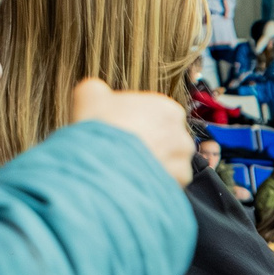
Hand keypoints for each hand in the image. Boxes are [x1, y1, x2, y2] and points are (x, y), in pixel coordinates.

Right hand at [71, 78, 194, 182]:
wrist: (105, 163)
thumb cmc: (101, 126)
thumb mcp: (90, 95)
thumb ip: (98, 90)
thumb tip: (97, 91)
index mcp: (166, 108)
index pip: (157, 116)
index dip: (138, 124)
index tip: (122, 132)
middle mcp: (181, 132)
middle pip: (166, 140)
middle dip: (149, 146)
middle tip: (124, 154)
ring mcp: (183, 159)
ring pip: (170, 163)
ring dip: (154, 166)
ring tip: (130, 171)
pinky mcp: (180, 182)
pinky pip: (169, 183)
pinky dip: (155, 184)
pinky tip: (137, 182)